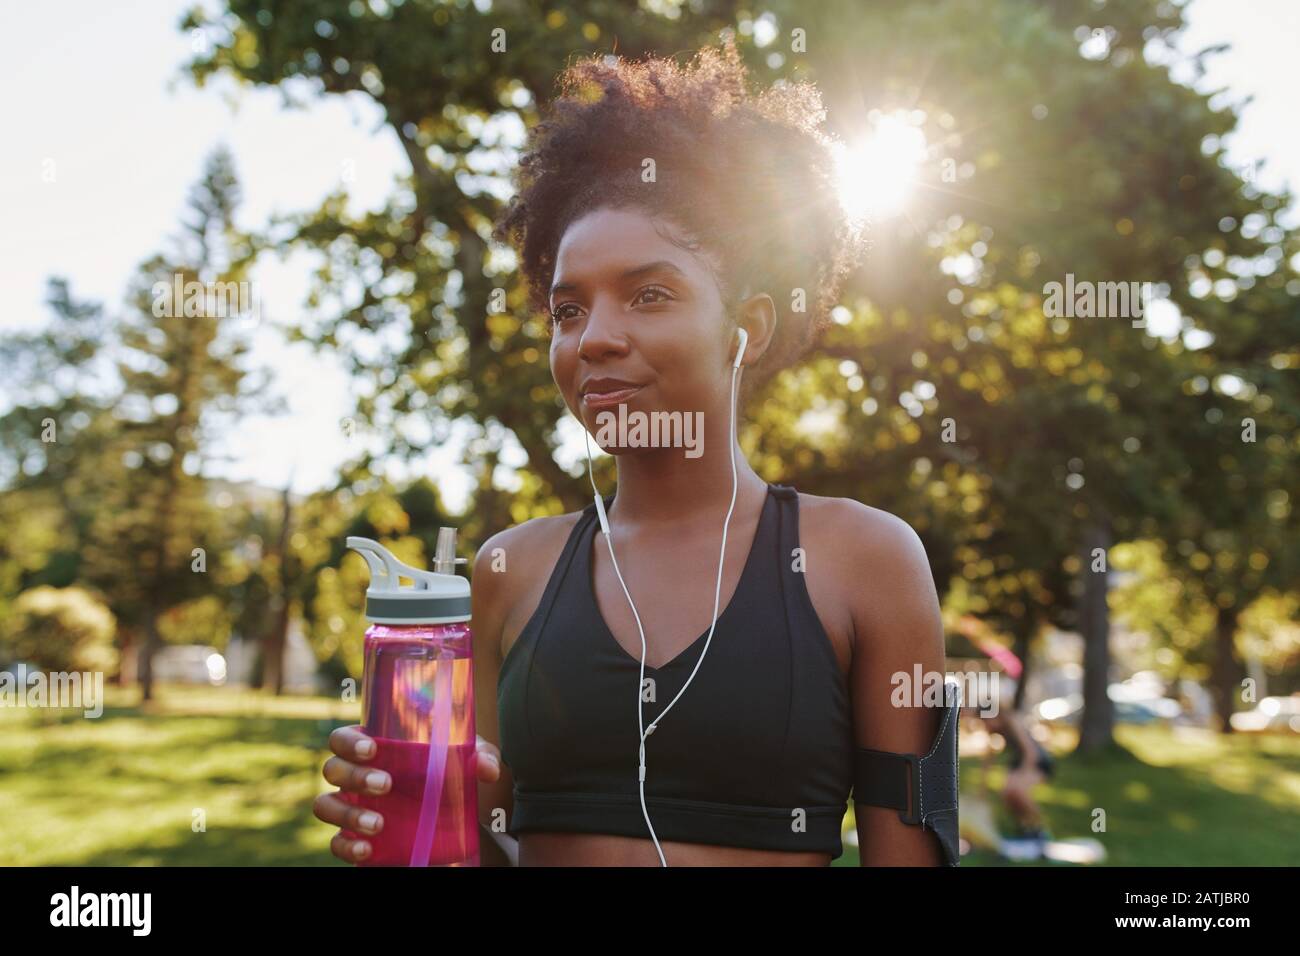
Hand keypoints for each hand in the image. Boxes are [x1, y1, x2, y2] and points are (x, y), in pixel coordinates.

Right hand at [313, 725, 502, 863]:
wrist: (448, 817)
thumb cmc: (447, 774)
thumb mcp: (467, 761)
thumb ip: (480, 756)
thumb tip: (486, 768)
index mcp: (373, 747)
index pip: (343, 738)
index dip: (349, 741)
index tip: (373, 749)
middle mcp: (354, 775)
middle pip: (333, 768)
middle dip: (355, 775)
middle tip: (386, 784)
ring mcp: (350, 807)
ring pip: (326, 805)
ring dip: (347, 814)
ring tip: (378, 824)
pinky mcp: (353, 837)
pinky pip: (336, 843)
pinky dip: (346, 846)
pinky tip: (367, 849)